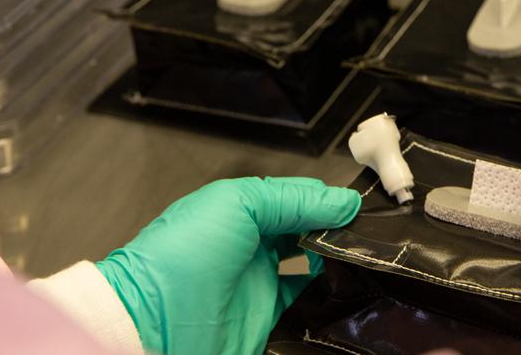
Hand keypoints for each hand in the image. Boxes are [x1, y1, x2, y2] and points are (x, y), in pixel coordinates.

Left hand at [96, 177, 359, 354]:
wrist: (152, 323)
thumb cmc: (182, 254)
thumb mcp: (238, 204)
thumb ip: (293, 199)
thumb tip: (343, 202)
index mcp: (242, 210)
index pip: (297, 198)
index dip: (327, 199)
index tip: (358, 207)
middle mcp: (252, 245)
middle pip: (307, 231)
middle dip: (336, 229)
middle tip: (368, 233)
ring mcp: (258, 284)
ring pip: (312, 268)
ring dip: (335, 263)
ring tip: (362, 259)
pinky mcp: (265, 321)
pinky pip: (304, 307)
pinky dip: (325, 299)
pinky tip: (340, 290)